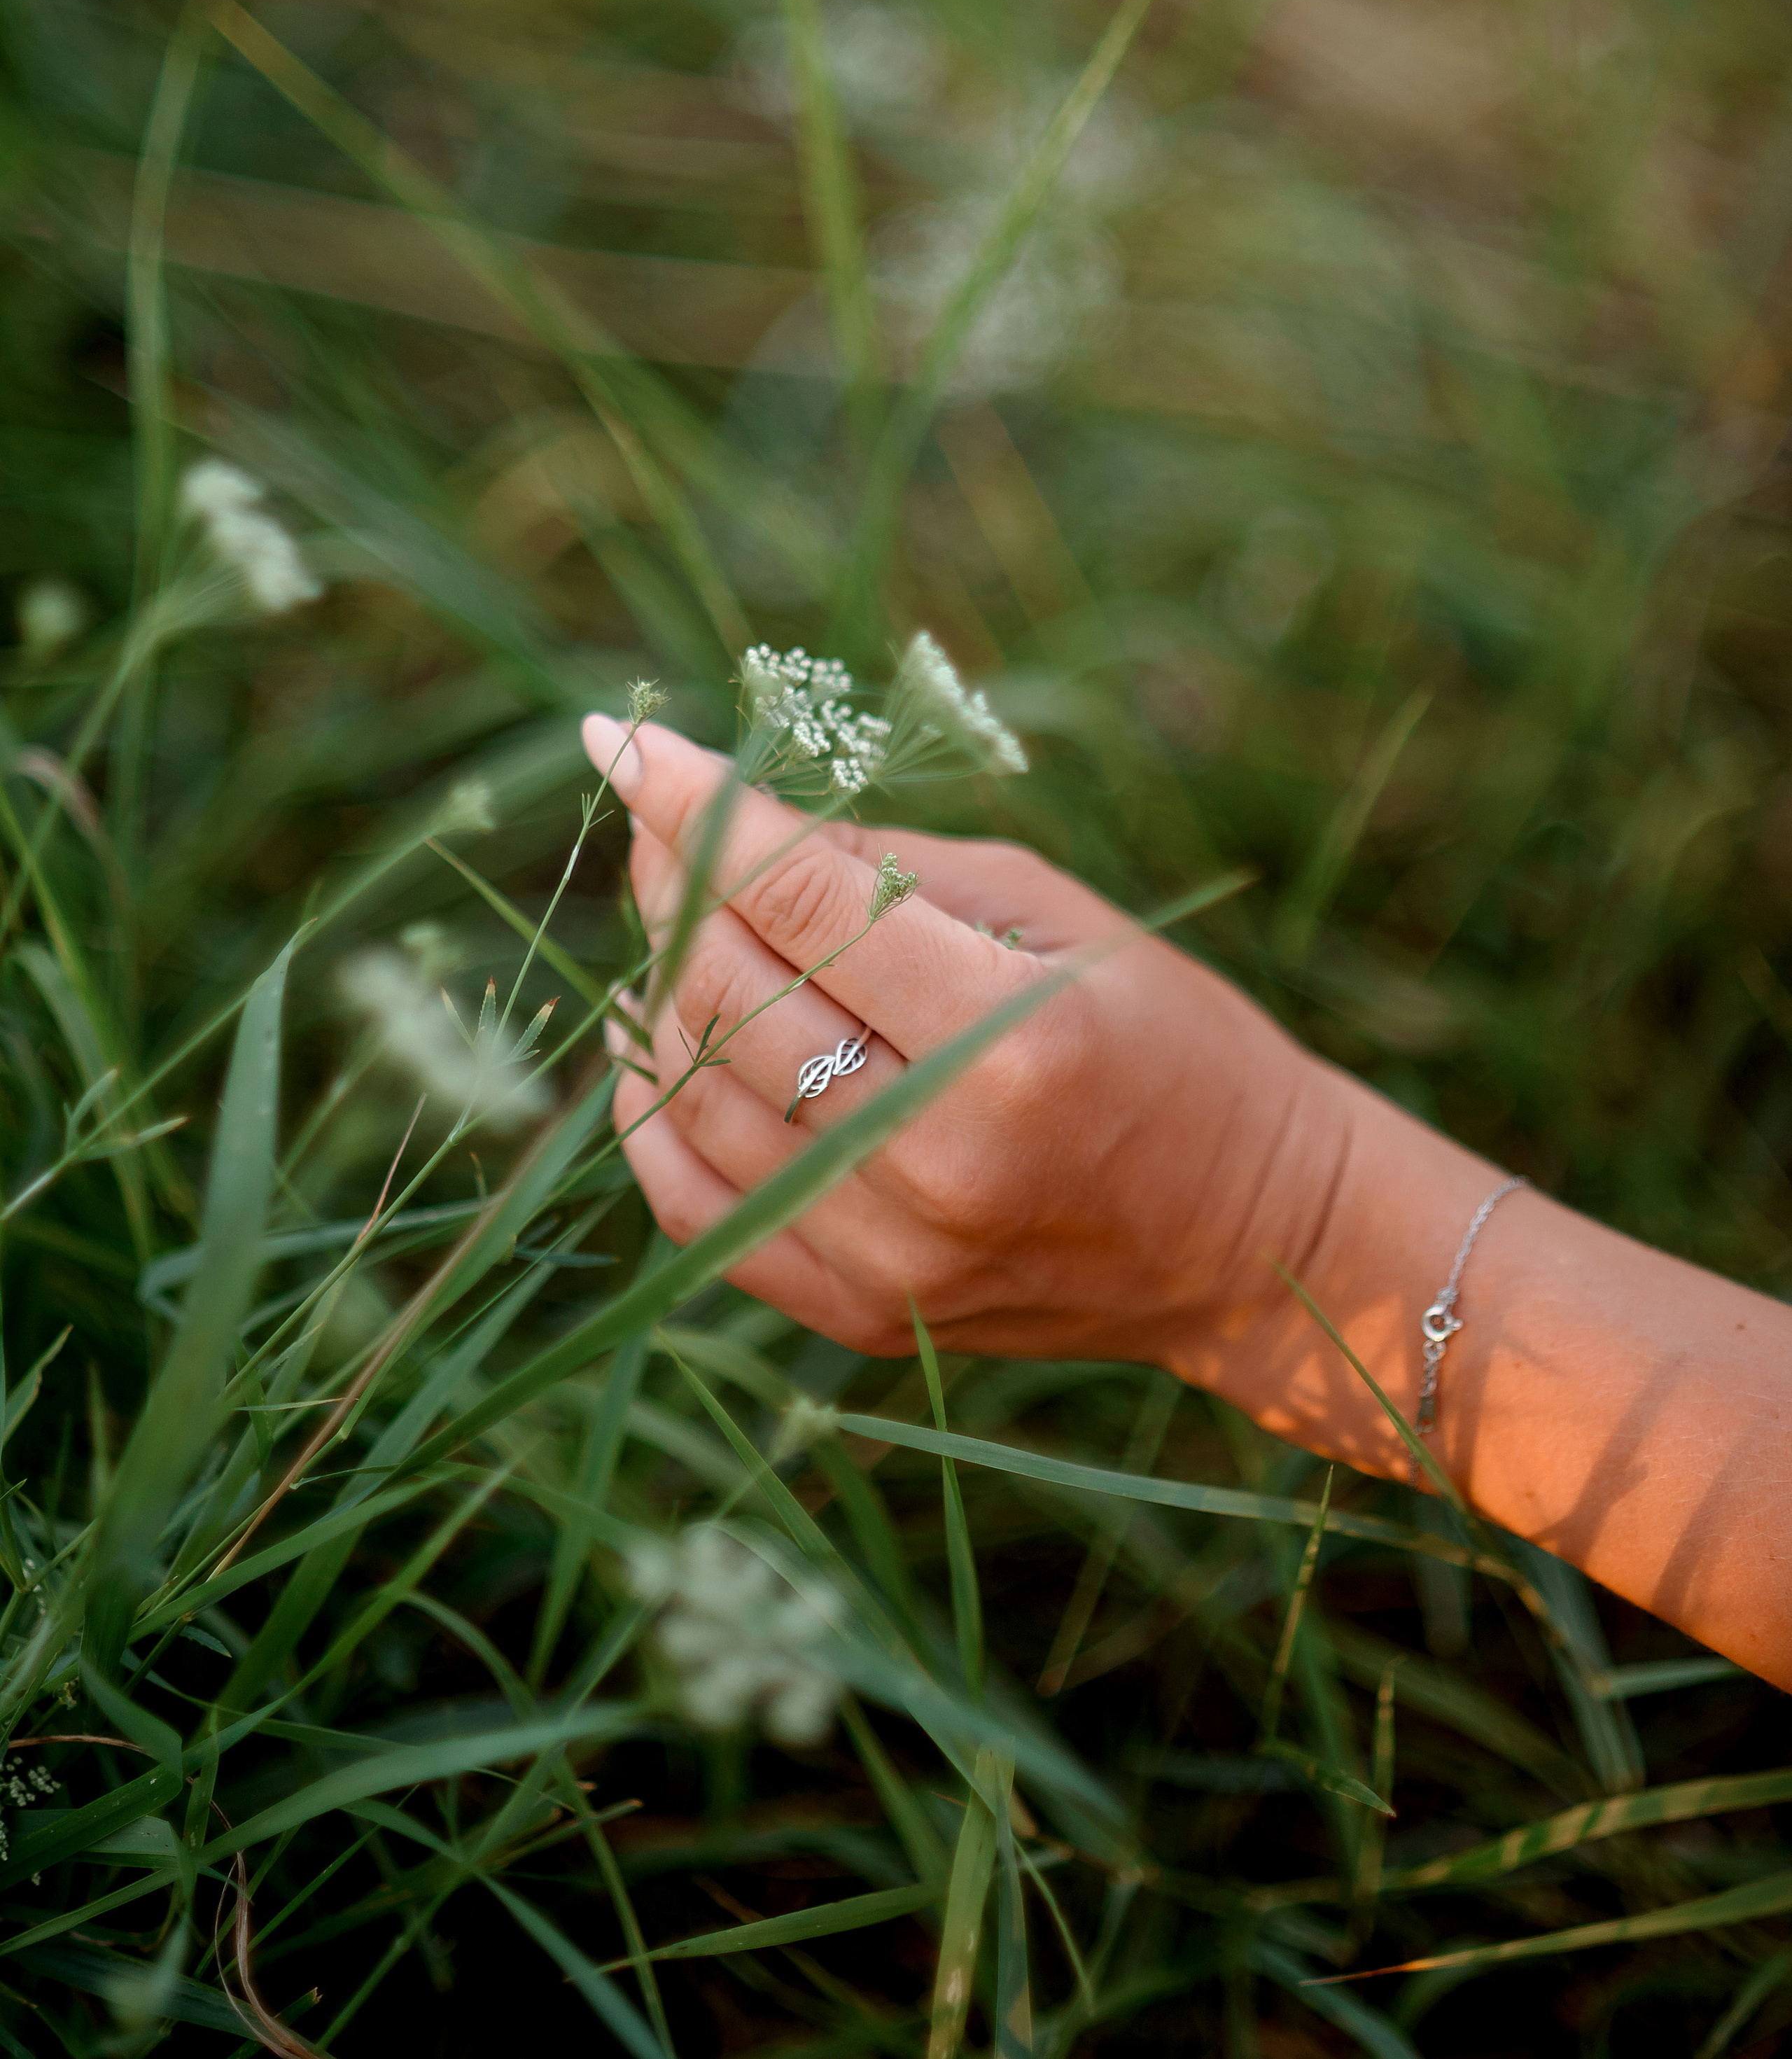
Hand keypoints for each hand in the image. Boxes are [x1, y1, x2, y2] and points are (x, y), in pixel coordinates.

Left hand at [581, 713, 1351, 1370]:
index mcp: (1013, 1042)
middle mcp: (941, 1160)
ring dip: (659, 991)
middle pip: (731, 995)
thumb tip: (725, 816)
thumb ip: (889, 866)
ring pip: (692, 1097)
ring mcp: (893, 1255)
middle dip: (673, 890)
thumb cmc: (1165, 1037)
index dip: (699, 811)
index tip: (626, 744)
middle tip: (665, 831)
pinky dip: (652, 1112)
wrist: (1253, 1238)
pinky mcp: (861, 1314)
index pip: (802, 903)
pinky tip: (658, 1038)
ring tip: (675, 925)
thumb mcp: (1057, 914)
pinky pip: (696, 1207)